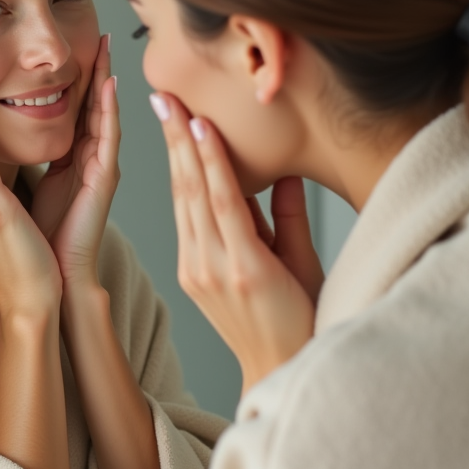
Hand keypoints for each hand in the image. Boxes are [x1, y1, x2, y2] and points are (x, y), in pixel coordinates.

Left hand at [31, 34, 119, 285]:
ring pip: (103, 113)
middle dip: (95, 67)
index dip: (73, 77)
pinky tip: (107, 83)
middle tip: (99, 30)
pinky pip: (106, 137)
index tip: (70, 45)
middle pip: (92, 103)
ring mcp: (100, 168)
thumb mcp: (22, 187)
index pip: (73, 108)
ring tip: (107, 44)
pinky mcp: (104, 180)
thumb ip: (18, 161)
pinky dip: (107, 109)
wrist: (48, 278)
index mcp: (70, 160)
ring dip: (105, 77)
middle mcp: (89, 160)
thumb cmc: (35, 239)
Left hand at [150, 92, 321, 393]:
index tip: (196, 119)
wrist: (274, 370)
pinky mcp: (189, 277)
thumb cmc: (302, 321)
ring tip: (163, 116)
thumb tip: (284, 172)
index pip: (223, 198)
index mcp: (246, 267)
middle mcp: (213, 268)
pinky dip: (180, 186)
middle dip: (177, 142)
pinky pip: (184, 222)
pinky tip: (177, 159)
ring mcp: (196, 273)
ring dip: (172, 157)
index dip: (209, 157)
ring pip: (182, 204)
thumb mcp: (305, 267)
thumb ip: (292, 218)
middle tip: (163, 98)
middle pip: (192, 193)